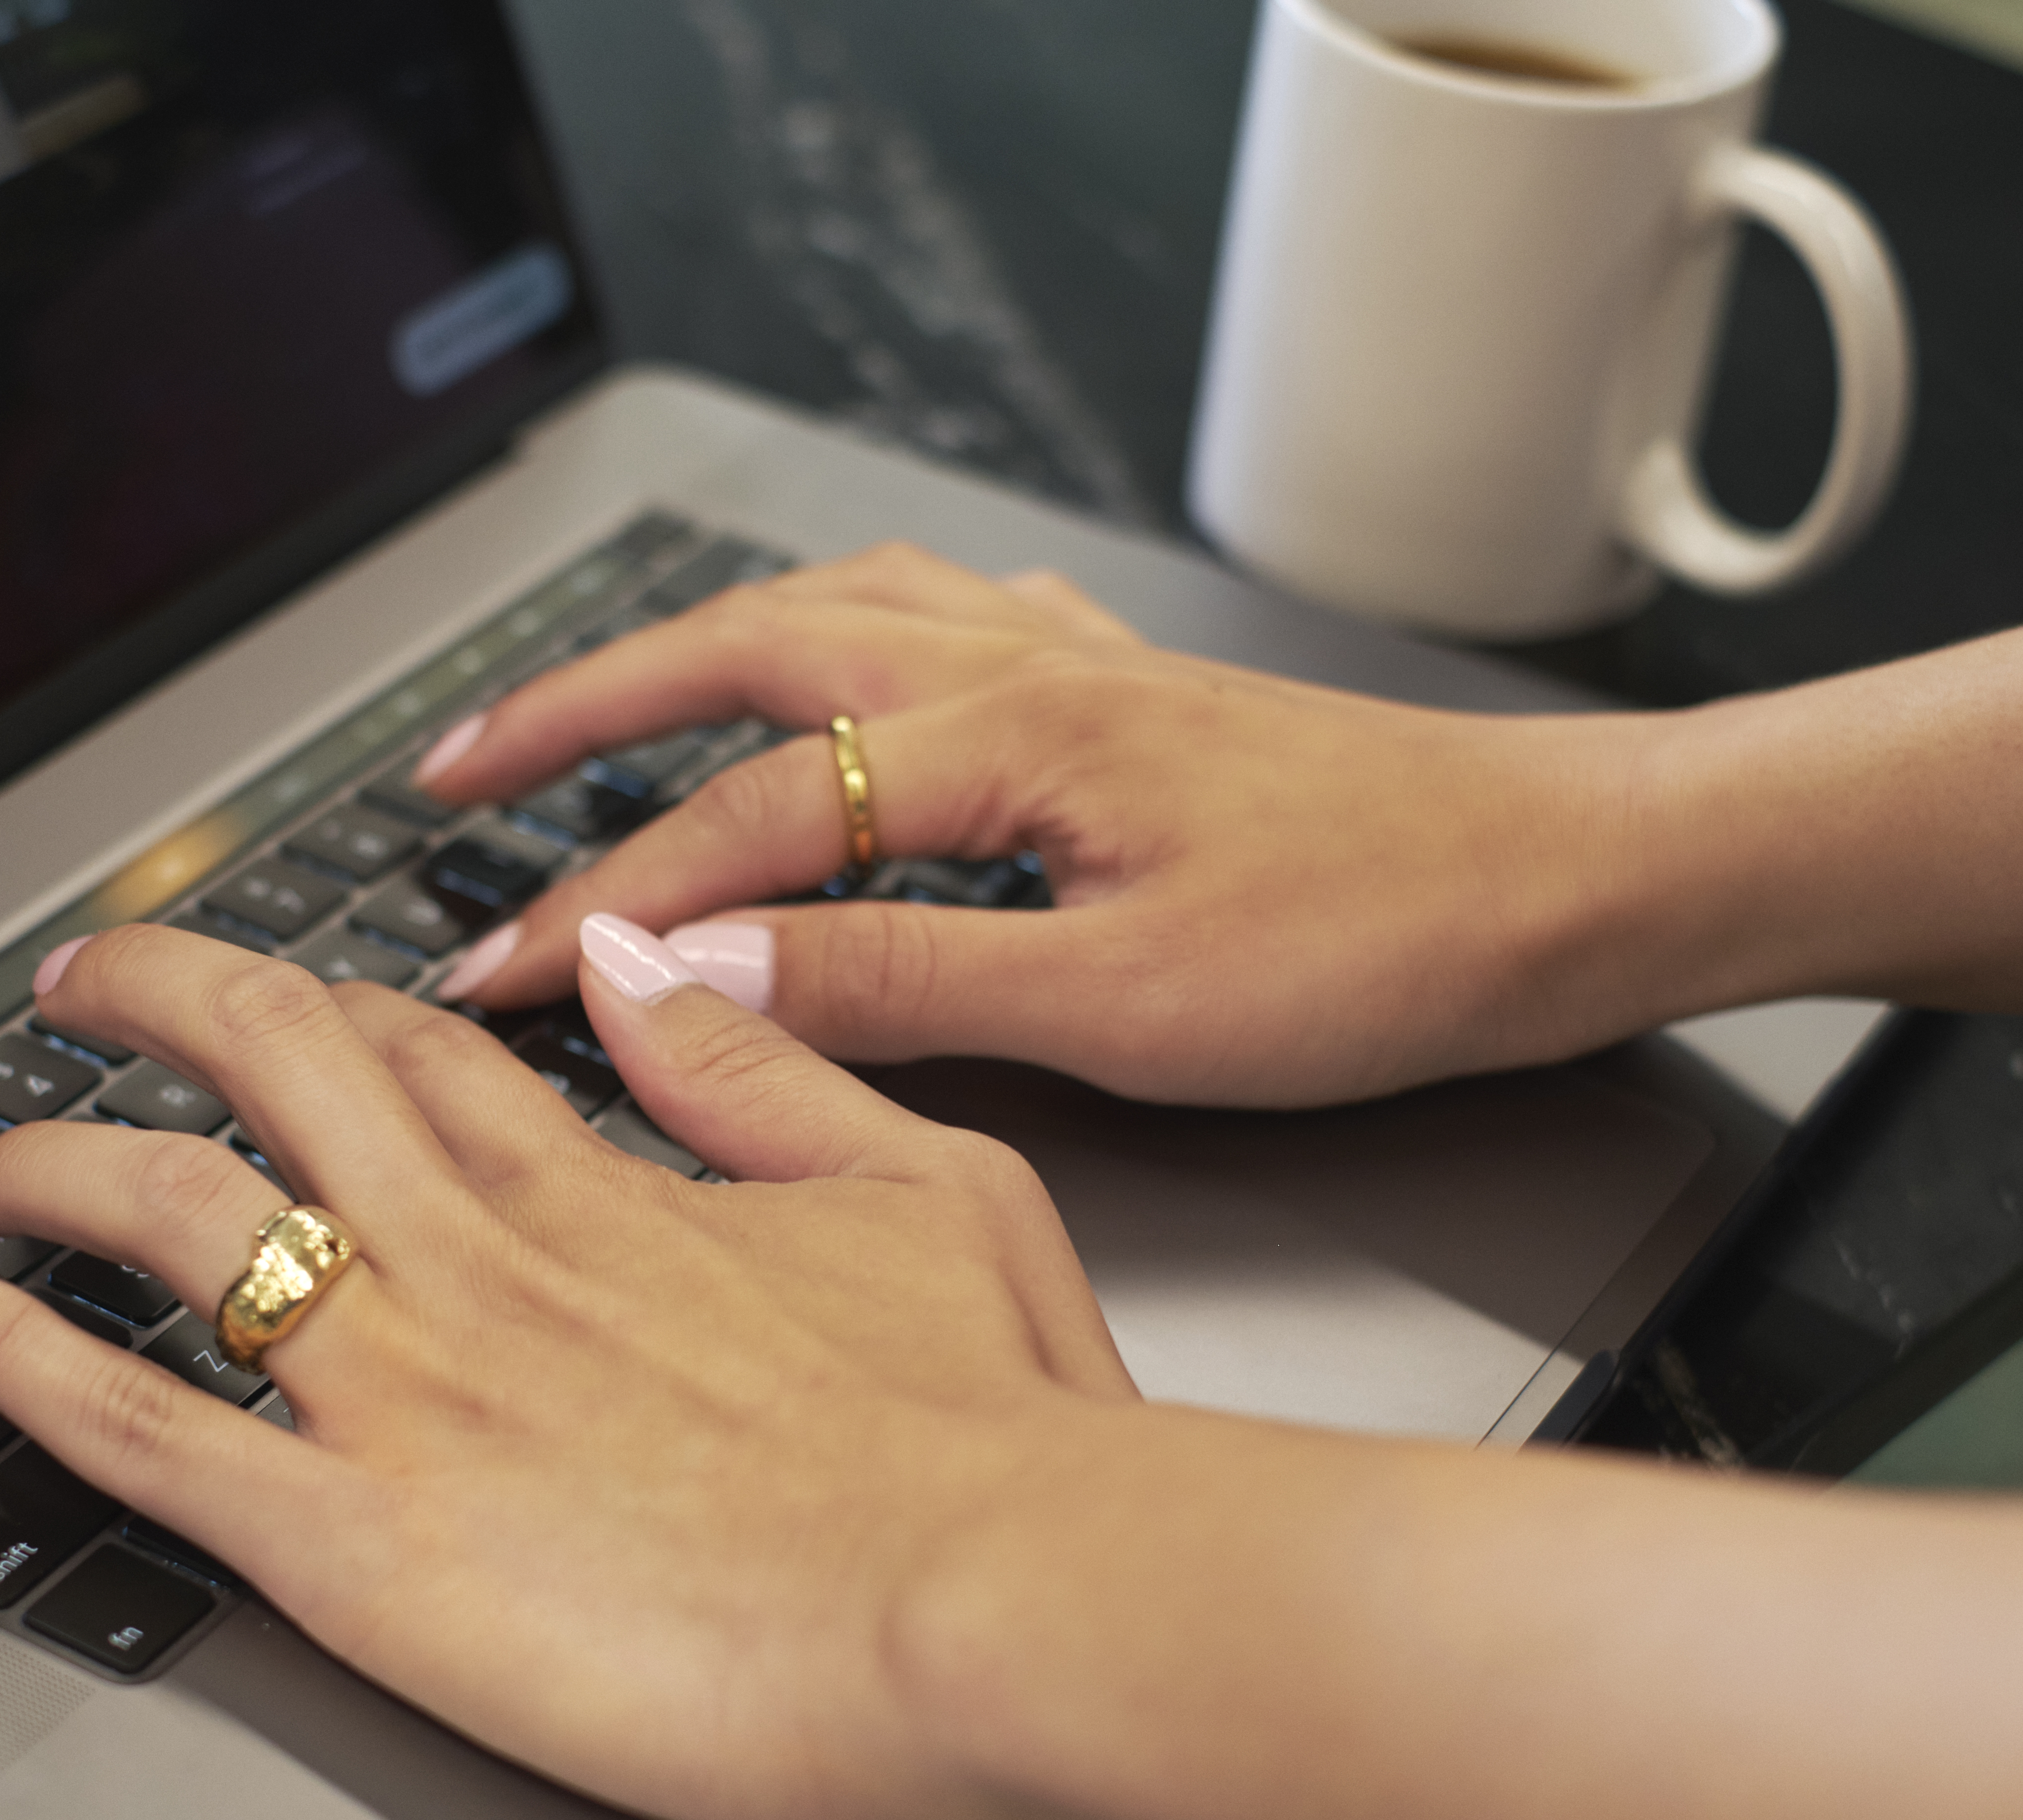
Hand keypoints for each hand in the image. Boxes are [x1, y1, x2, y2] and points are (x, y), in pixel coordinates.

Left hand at [0, 917, 1133, 1819]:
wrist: (1002, 1605)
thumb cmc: (1000, 1436)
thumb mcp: (933, 1190)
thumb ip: (765, 1078)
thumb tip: (646, 972)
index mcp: (610, 1191)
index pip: (424, 1051)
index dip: (331, 1006)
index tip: (282, 996)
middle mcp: (478, 1256)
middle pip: (267, 1067)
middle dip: (153, 1000)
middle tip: (83, 984)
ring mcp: (402, 1386)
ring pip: (160, 1212)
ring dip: (35, 1163)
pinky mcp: (353, 1538)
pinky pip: (124, 1422)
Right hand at [421, 544, 1677, 1106]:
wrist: (1568, 883)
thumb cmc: (1387, 947)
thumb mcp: (1126, 1003)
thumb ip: (898, 980)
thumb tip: (697, 977)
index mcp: (1006, 741)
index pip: (741, 826)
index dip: (601, 909)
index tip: (490, 977)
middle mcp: (1022, 670)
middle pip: (741, 654)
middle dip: (578, 711)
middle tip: (454, 769)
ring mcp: (1074, 667)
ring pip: (830, 614)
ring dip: (692, 654)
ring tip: (593, 707)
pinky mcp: (1123, 694)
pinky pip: (936, 620)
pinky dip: (836, 638)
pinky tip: (828, 679)